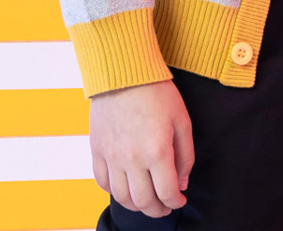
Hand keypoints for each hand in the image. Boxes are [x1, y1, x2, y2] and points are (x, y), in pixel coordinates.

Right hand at [88, 78, 193, 216]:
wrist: (124, 71)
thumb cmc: (157, 92)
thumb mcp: (182, 119)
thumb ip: (185, 155)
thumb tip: (181, 183)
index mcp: (157, 151)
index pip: (167, 193)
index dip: (176, 202)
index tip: (180, 199)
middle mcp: (133, 158)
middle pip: (144, 202)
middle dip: (158, 210)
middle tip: (165, 206)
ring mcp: (112, 156)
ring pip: (122, 197)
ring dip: (137, 205)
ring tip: (146, 200)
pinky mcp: (97, 150)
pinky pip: (103, 183)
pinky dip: (114, 191)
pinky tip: (125, 186)